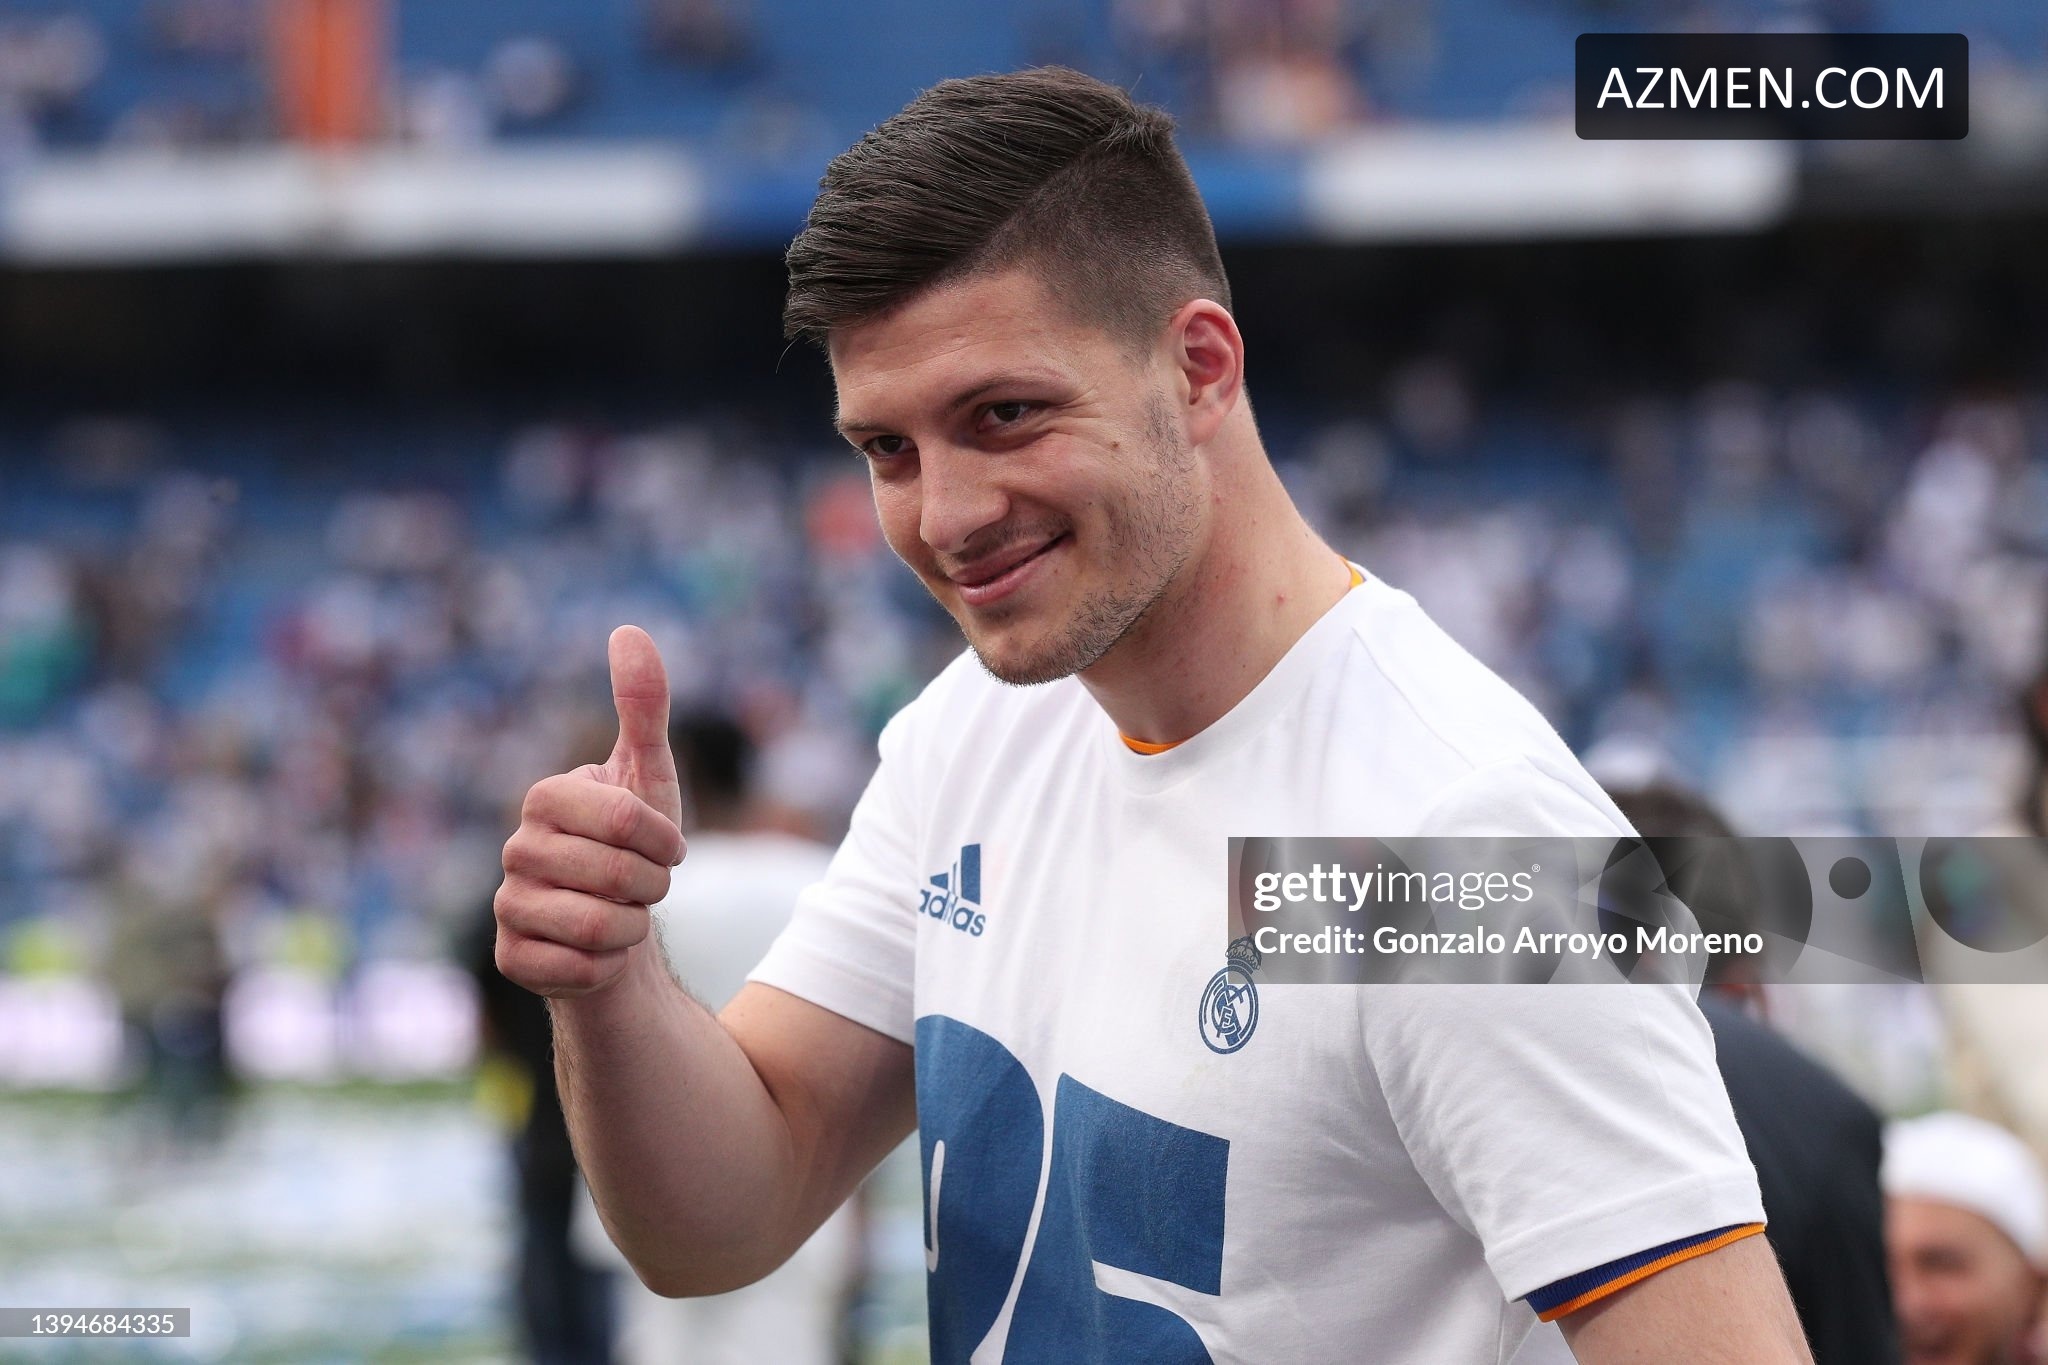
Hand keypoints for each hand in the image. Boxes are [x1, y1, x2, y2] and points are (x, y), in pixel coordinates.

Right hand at [495, 625, 686, 997]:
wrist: (618, 929)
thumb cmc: (635, 848)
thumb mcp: (650, 774)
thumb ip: (643, 706)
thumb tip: (629, 629)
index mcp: (546, 798)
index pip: (628, 820)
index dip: (665, 840)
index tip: (666, 846)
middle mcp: (515, 849)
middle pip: (619, 876)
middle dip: (655, 887)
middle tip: (645, 886)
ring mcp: (508, 906)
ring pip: (603, 927)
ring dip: (636, 927)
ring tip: (624, 916)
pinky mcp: (513, 959)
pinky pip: (583, 969)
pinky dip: (609, 966)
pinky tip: (598, 954)